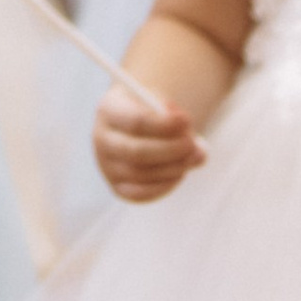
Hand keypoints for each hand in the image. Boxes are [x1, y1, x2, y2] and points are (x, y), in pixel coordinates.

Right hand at [93, 82, 204, 203]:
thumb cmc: (154, 112)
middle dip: (170, 150)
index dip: (164, 124)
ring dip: (173, 167)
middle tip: (193, 145)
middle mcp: (102, 139)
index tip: (187, 120)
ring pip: (141, 174)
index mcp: (109, 110)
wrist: (137, 125)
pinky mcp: (117, 186)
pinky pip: (140, 193)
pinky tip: (179, 173)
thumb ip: (179, 123)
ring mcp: (107, 165)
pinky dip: (164, 185)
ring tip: (193, 156)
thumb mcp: (162, 107)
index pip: (136, 121)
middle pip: (137, 152)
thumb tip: (198, 151)